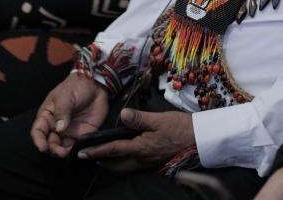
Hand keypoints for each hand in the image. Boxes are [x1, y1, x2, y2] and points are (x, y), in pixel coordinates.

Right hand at [31, 74, 109, 156]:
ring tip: (66, 152)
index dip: (38, 140)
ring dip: (62, 153)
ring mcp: (68, 132)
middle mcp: (56, 126)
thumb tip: (59, 128)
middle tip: (58, 151)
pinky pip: (75, 147)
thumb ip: (62, 112)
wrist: (95, 85)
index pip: (38, 131)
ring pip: (61, 148)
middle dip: (51, 149)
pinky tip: (76, 150)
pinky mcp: (80, 135)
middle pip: (49, 143)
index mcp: (47, 116)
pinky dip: (74, 151)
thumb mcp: (65, 96)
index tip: (42, 147)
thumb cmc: (76, 87)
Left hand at [78, 107, 195, 172]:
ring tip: (103, 156)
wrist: (200, 140)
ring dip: (111, 163)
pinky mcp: (154, 162)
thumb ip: (139, 118)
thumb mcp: (159, 119)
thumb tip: (122, 115)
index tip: (81, 152)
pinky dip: (123, 162)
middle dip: (101, 161)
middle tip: (89, 155)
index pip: (112, 150)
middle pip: (115, 165)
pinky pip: (133, 165)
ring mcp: (148, 162)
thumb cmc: (181, 128)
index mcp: (140, 148)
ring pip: (123, 167)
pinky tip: (124, 154)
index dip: (96, 151)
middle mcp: (142, 159)